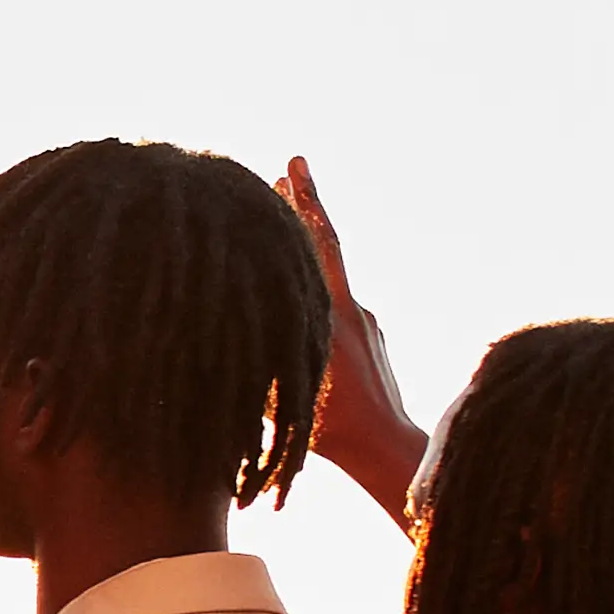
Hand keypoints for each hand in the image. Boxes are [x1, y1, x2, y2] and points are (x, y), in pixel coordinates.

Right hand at [280, 158, 430, 522]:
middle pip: (326, 245)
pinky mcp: (373, 340)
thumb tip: (225, 340)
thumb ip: (258, 361)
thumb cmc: (328, 432)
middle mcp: (352, 311)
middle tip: (292, 166)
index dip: (302, 204)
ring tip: (285, 236)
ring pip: (329, 284)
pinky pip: (338, 313)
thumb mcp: (283, 393)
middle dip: (306, 203)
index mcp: (329, 316)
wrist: (387, 448)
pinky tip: (299, 326)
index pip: (314, 247)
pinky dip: (316, 309)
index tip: (290, 167)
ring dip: (306, 260)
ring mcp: (366, 324)